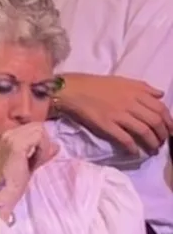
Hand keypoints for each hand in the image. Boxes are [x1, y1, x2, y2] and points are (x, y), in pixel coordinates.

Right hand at [0, 121, 59, 220]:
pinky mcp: (16, 145)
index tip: (37, 157)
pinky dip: (42, 149)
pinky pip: (39, 138)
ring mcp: (10, 138)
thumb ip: (42, 151)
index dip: (41, 141)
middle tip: (38, 159)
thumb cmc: (16, 180)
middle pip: (38, 126)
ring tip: (37, 161)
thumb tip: (56, 145)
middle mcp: (7, 133)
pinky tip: (36, 161)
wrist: (5, 192)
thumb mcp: (32, 162)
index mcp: (8, 135)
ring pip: (40, 130)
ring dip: (44, 146)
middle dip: (44, 142)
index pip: (34, 127)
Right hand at [52, 72, 171, 155]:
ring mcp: (118, 114)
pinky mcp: (106, 125)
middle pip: (155, 121)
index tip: (171, 130)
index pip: (160, 108)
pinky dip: (133, 148)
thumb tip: (161, 95)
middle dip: (163, 134)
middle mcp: (130, 103)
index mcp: (135, 92)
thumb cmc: (96, 85)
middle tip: (162, 142)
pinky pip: (125, 139)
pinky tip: (135, 152)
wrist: (71, 90)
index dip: (169, 121)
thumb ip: (143, 88)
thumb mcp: (122, 81)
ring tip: (153, 149)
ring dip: (152, 143)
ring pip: (144, 131)